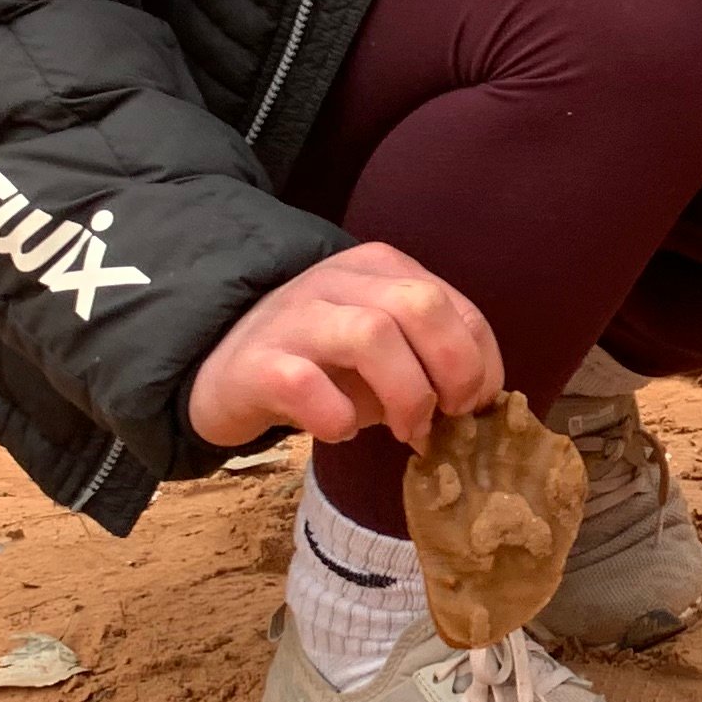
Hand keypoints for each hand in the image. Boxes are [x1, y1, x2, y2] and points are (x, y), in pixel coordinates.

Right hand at [188, 241, 501, 452]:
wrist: (221, 368)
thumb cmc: (320, 363)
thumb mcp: (385, 350)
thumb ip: (431, 359)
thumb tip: (480, 403)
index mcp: (382, 270)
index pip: (457, 307)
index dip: (480, 363)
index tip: (474, 407)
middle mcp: (340, 280)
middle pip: (421, 304)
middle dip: (452, 369)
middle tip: (446, 417)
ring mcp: (295, 317)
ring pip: (371, 334)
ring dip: (405, 394)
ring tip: (404, 431)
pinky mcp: (256, 363)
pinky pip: (305, 384)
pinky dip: (336, 416)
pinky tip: (339, 429)